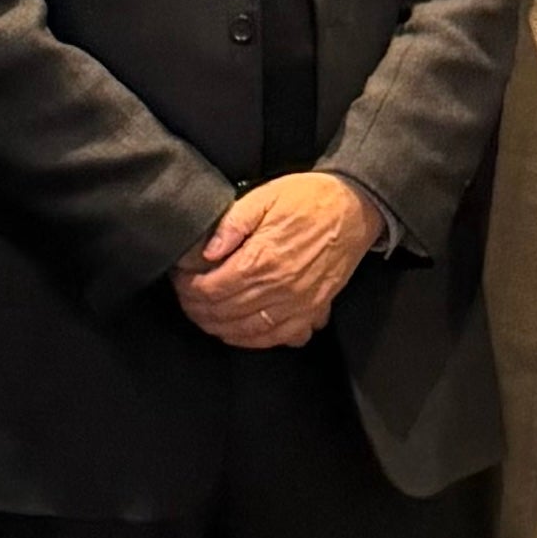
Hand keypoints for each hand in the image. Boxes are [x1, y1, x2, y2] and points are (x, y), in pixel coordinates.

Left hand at [173, 172, 379, 348]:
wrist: (356, 207)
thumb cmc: (310, 199)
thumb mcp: (263, 197)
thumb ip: (231, 224)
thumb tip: (207, 251)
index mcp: (262, 259)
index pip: (210, 289)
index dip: (188, 289)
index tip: (180, 279)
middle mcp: (279, 288)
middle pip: (224, 314)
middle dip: (197, 309)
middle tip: (186, 297)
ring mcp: (298, 304)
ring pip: (246, 331)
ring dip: (219, 328)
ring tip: (205, 315)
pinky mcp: (313, 310)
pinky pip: (278, 338)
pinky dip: (253, 340)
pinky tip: (238, 332)